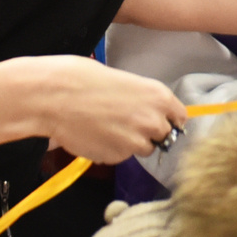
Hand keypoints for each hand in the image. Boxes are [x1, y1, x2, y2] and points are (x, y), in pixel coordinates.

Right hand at [0, 55, 188, 163]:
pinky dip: (112, 150)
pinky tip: (95, 135)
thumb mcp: (125, 81)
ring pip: (143, 149)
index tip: (161, 123)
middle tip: (127, 124)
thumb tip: (147, 111)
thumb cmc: (84, 79)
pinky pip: (120, 156)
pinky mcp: (117, 157)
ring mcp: (136, 142)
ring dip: (131, 143)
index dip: (169, 121)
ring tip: (107, 128)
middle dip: (150, 133)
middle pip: (164, 137)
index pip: (180, 118)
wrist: (55, 96)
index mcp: (159, 97)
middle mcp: (154, 121)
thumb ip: (143, 100)